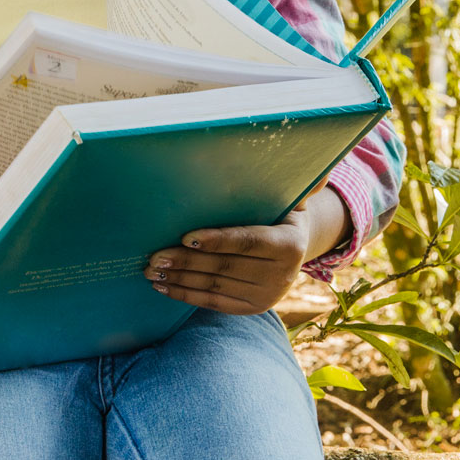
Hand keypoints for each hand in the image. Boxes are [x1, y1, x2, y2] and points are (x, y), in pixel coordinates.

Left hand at [145, 186, 350, 314]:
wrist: (295, 249)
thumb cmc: (280, 213)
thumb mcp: (290, 198)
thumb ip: (295, 182)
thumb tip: (309, 150)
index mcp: (290, 244)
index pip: (247, 241)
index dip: (216, 240)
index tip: (185, 236)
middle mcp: (281, 275)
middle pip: (225, 267)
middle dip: (185, 261)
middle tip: (153, 256)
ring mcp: (267, 296)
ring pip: (214, 286)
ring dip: (179, 279)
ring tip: (150, 270)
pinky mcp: (252, 309)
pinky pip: (213, 302)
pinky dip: (185, 295)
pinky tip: (161, 286)